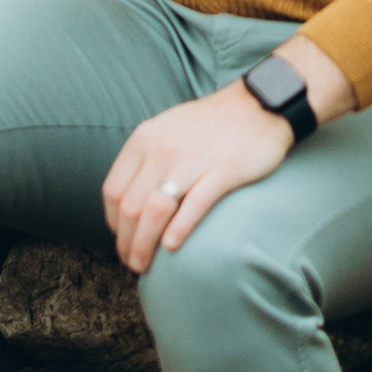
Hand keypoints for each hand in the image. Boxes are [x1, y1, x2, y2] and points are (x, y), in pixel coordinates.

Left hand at [102, 42, 353, 270]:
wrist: (257, 106)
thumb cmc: (210, 124)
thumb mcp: (166, 129)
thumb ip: (145, 158)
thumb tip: (128, 199)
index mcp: (144, 139)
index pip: (114, 190)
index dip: (113, 223)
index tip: (122, 240)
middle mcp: (162, 149)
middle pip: (130, 206)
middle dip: (126, 242)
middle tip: (131, 263)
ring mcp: (192, 160)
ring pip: (154, 210)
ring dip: (146, 244)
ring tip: (147, 265)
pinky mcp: (223, 171)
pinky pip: (194, 205)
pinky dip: (179, 230)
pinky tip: (173, 248)